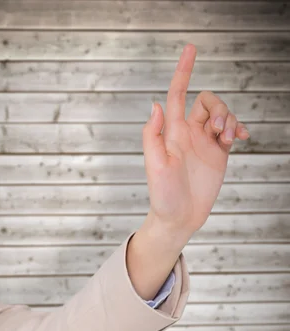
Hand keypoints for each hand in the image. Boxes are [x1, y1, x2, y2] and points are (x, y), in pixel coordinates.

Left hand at [142, 43, 249, 236]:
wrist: (178, 218)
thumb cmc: (162, 195)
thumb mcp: (154, 166)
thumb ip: (153, 135)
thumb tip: (155, 104)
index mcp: (172, 132)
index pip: (177, 94)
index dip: (183, 71)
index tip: (191, 48)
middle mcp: (188, 134)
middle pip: (208, 102)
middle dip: (219, 108)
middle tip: (220, 131)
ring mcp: (204, 143)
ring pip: (222, 115)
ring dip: (230, 120)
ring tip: (229, 139)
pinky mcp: (218, 155)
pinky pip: (231, 132)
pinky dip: (239, 129)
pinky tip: (242, 137)